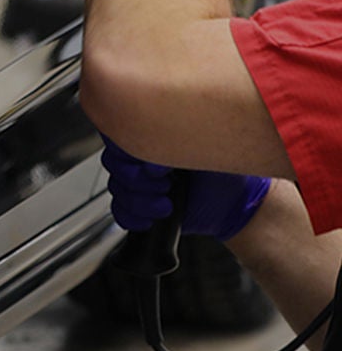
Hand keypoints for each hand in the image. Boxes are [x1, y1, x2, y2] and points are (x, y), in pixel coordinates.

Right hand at [101, 136, 269, 241]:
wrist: (237, 206)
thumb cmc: (226, 170)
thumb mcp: (202, 144)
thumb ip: (174, 134)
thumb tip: (151, 139)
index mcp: (154, 131)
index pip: (119, 135)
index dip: (131, 153)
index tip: (159, 167)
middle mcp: (144, 153)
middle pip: (114, 164)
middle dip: (139, 180)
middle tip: (166, 183)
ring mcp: (140, 179)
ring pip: (117, 188)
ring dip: (140, 201)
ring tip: (167, 205)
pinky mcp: (141, 205)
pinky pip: (119, 210)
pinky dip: (131, 216)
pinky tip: (151, 219)